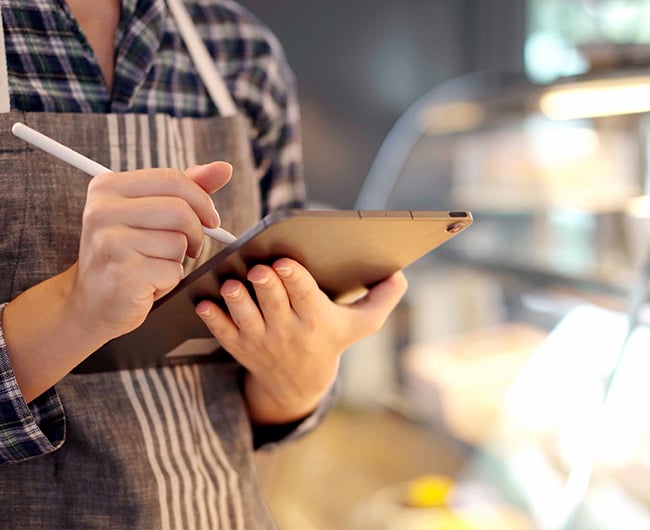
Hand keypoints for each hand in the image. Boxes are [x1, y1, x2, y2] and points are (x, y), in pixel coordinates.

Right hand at [3, 161, 230, 402]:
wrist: (92, 304)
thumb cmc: (125, 254)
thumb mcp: (149, 214)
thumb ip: (185, 189)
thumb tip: (223, 169)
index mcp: (107, 187)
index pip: (172, 179)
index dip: (201, 200)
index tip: (210, 218)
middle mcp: (102, 211)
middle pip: (180, 210)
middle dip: (196, 232)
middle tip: (191, 247)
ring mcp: (110, 243)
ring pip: (178, 242)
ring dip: (177, 259)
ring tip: (154, 266)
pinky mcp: (124, 274)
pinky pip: (173, 270)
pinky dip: (170, 280)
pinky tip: (149, 284)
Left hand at [195, 258, 407, 424]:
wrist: (299, 383)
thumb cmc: (331, 340)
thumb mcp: (361, 324)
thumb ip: (383, 299)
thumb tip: (401, 274)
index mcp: (316, 319)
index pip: (304, 296)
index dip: (293, 278)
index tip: (285, 263)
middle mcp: (287, 330)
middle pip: (271, 300)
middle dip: (264, 283)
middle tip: (258, 268)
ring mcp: (260, 339)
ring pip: (243, 314)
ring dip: (236, 298)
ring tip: (231, 283)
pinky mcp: (238, 344)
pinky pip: (220, 330)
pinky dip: (211, 317)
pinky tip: (203, 301)